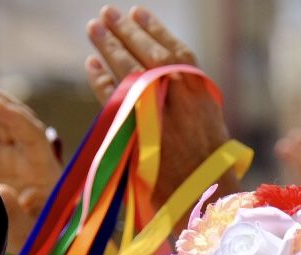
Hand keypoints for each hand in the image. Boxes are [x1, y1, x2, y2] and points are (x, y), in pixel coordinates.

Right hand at [0, 77, 62, 254]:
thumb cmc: (35, 247)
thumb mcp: (28, 237)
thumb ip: (17, 216)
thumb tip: (3, 190)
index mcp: (46, 173)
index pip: (33, 136)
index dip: (16, 118)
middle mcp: (29, 160)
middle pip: (17, 122)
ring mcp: (11, 159)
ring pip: (0, 124)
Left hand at [84, 6, 230, 205]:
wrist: (201, 191)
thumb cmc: (209, 161)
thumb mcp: (209, 118)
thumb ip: (188, 92)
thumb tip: (166, 71)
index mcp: (197, 86)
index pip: (171, 48)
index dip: (153, 29)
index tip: (137, 12)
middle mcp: (175, 91)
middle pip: (145, 52)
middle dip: (124, 31)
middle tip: (106, 14)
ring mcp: (152, 108)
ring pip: (125, 68)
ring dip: (108, 45)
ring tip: (94, 28)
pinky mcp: (132, 126)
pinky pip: (111, 95)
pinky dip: (99, 78)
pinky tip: (91, 64)